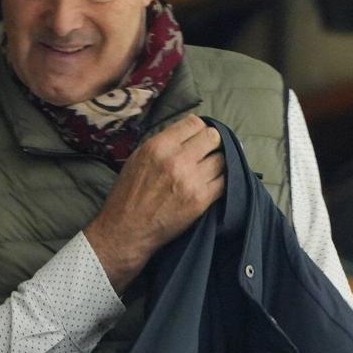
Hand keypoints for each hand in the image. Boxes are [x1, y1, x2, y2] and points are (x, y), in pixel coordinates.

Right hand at [82, 115, 225, 292]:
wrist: (127, 229)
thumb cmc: (129, 194)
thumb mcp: (138, 158)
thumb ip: (163, 143)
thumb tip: (187, 135)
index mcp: (159, 146)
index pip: (194, 123)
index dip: (199, 129)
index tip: (198, 137)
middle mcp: (177, 160)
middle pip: (213, 137)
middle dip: (212, 143)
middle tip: (208, 152)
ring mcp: (191, 180)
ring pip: (222, 159)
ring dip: (218, 162)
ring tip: (210, 169)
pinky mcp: (201, 200)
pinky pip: (225, 181)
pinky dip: (222, 180)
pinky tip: (214, 182)